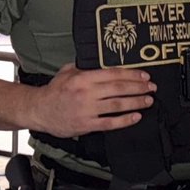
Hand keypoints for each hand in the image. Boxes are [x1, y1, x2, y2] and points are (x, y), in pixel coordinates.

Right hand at [28, 64, 154, 137]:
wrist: (38, 110)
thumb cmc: (54, 90)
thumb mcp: (67, 72)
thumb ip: (85, 67)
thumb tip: (105, 64)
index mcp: (83, 78)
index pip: (113, 74)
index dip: (132, 75)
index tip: (145, 76)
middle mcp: (86, 93)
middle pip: (119, 89)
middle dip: (139, 88)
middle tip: (151, 88)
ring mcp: (87, 110)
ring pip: (117, 105)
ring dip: (136, 103)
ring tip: (148, 100)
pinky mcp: (86, 124)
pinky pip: (110, 123)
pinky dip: (125, 120)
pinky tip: (136, 117)